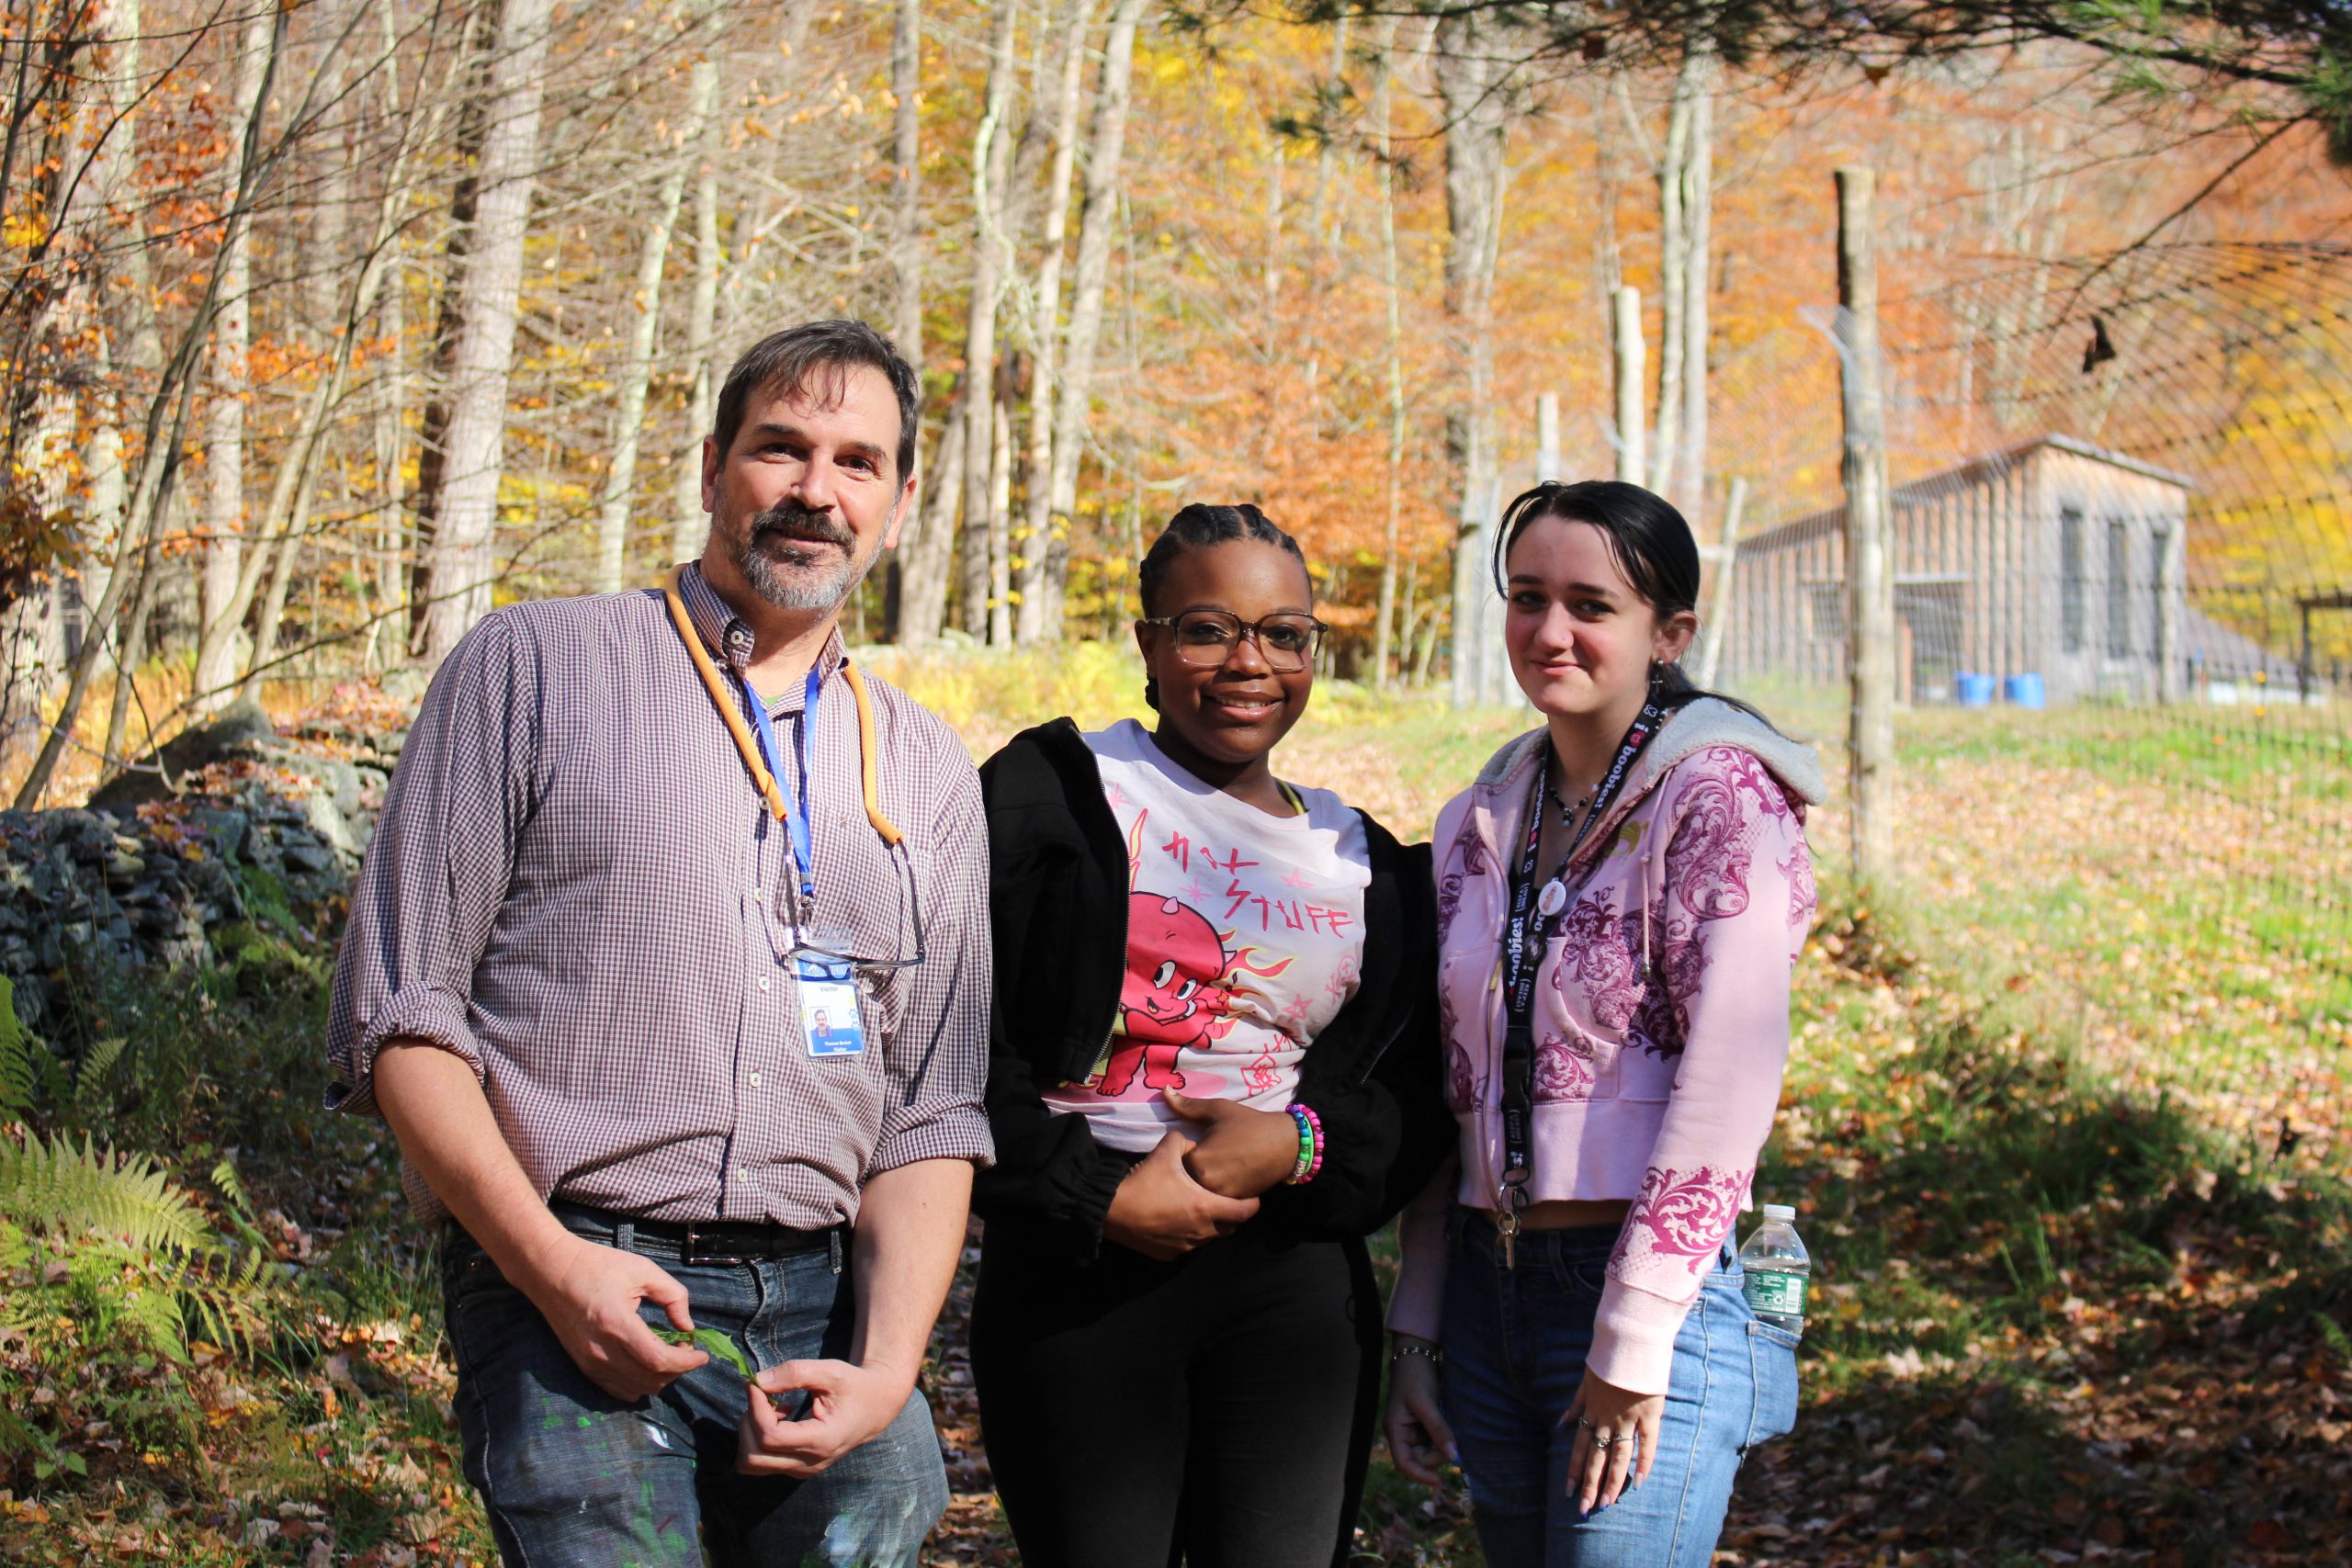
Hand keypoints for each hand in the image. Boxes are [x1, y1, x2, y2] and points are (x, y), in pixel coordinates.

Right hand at [522, 1233, 707, 1401]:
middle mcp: (601, 1349)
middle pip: (650, 1380)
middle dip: (678, 1370)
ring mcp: (589, 1362)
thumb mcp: (643, 1270)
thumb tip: (688, 1327)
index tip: (702, 1354)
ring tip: (669, 1357)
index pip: (658, 1361)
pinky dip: (639, 1385)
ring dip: (660, 1379)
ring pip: (635, 1389)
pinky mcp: (583, 1366)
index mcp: (617, 1323)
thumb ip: (673, 1296)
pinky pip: (617, 1390)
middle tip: (687, 1351)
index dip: (686, 1363)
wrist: (552, 1271)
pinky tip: (648, 1366)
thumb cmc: (599, 1265)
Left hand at [736, 1357, 913, 1477]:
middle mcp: (809, 1463)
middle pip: (753, 1456)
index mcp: (821, 1441)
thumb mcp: (830, 1371)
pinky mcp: (796, 1467)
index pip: (770, 1436)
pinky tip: (781, 1416)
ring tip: (773, 1408)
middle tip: (764, 1395)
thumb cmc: (854, 1386)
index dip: (756, 1408)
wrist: (876, 1407)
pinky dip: (759, 1438)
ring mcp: (801, 1469)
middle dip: (749, 1422)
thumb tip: (757, 1381)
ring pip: (752, 1462)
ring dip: (752, 1432)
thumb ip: (794, 1373)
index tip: (756, 1383)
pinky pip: (761, 1460)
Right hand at [1101, 1131, 1259, 1259]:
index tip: (1253, 1196)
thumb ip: (1185, 1142)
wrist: (1111, 1210)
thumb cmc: (1143, 1181)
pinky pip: (1188, 1246)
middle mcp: (1200, 1232)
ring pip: (1208, 1239)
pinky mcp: (1168, 1255)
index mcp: (1206, 1208)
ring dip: (1210, 1225)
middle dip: (1232, 1215)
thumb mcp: (1165, 1150)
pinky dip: (1189, 1234)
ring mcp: (1184, 1247)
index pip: (1245, 1211)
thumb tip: (1193, 1144)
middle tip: (1225, 1199)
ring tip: (1200, 1208)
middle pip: (1230, 1228)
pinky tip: (1177, 1220)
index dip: (1253, 1203)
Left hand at [1164, 1092, 1301, 1199]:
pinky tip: (1229, 1176)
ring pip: (1200, 1192)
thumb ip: (1188, 1105)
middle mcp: (1206, 1182)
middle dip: (1190, 1171)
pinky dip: (1218, 1191)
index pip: (1174, 1162)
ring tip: (1219, 1167)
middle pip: (1185, 1180)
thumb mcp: (1218, 1110)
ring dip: (1203, 1183)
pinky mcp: (1235, 1203)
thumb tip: (1164, 1090)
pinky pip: (1217, 1200)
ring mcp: (1221, 1196)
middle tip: (1210, 1157)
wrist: (1286, 1144)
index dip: (1182, 1154)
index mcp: (1198, 1159)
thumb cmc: (1250, 1124)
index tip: (1196, 1146)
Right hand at [1383, 1341, 1456, 1485]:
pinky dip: (1446, 1436)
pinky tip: (1452, 1423)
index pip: (1404, 1464)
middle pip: (1421, 1459)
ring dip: (1444, 1444)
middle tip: (1454, 1441)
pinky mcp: (1426, 1423)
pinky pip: (1437, 1439)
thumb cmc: (1415, 1375)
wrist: (1419, 1353)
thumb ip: (1438, 1429)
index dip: (1420, 1476)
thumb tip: (1454, 1457)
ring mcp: (1415, 1429)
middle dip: (1438, 1455)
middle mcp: (1404, 1434)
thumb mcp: (1426, 1402)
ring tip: (1451, 1425)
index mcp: (1395, 1431)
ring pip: (1432, 1450)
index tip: (1441, 1482)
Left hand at [1562, 1370, 1662, 1513]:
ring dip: (1613, 1481)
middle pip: (1596, 1457)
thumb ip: (1575, 1404)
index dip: (1575, 1470)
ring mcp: (1629, 1418)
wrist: (1630, 1339)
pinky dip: (1645, 1462)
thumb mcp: (1585, 1380)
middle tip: (1585, 1510)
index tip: (1568, 1492)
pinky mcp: (1649, 1414)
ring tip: (1608, 1504)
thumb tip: (1560, 1424)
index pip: (1580, 1447)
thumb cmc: (1607, 1358)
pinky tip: (1640, 1482)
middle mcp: (1607, 1419)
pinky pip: (1648, 1444)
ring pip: (1619, 1456)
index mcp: (1591, 1410)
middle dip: (1590, 1484)